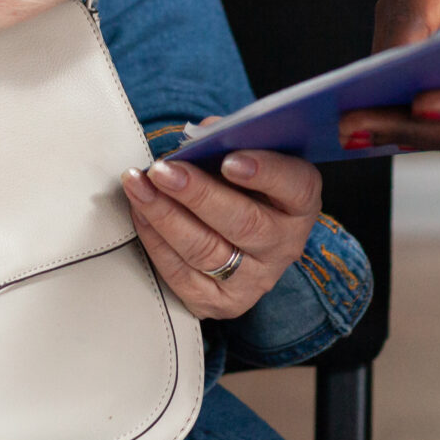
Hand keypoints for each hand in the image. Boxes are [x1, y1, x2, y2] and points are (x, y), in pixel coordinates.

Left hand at [122, 148, 321, 319]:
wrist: (242, 239)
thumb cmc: (243, 185)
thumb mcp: (250, 158)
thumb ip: (231, 143)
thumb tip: (198, 138)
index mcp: (300, 204)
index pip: (294, 186)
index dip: (264, 172)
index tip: (230, 160)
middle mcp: (284, 245)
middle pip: (243, 222)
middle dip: (198, 194)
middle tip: (163, 171)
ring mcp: (254, 279)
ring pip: (206, 250)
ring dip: (165, 215)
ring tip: (140, 186)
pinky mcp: (220, 301)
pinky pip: (181, 273)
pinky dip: (155, 240)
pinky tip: (139, 212)